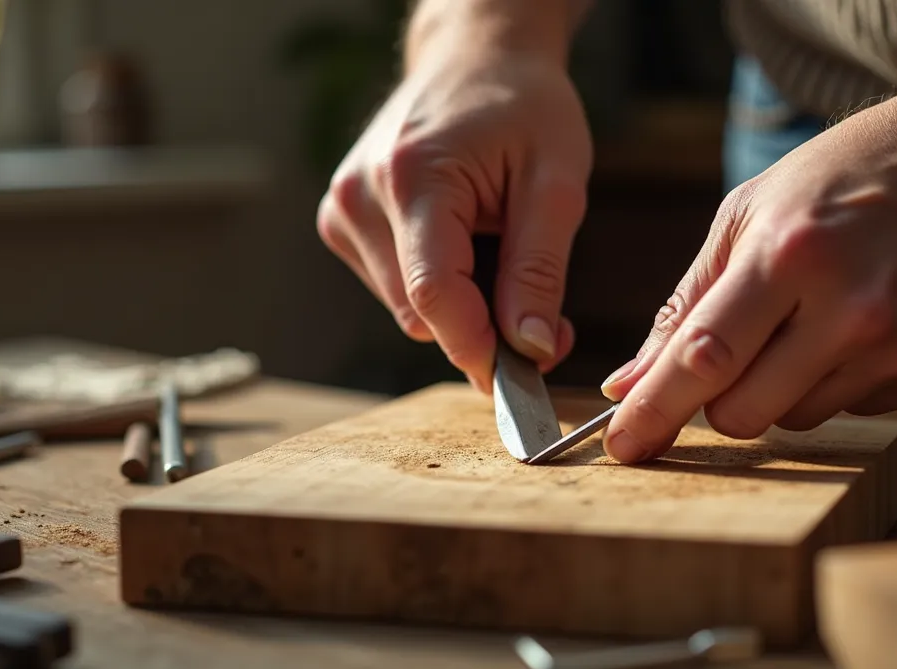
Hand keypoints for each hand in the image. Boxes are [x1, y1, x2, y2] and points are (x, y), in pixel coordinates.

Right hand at [317, 50, 590, 390]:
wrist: (475, 57)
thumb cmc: (523, 107)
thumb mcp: (555, 183)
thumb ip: (539, 271)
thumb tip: (529, 350)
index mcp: (414, 177)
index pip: (434, 294)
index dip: (478, 350)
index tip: (524, 382)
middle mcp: (361, 196)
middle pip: (420, 311)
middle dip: (483, 329)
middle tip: (544, 315)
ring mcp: (343, 208)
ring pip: (408, 309)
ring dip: (462, 306)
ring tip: (501, 251)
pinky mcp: (341, 221)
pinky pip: (395, 288)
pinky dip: (437, 286)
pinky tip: (463, 241)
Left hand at [598, 90, 896, 462]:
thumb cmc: (847, 176)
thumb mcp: (751, 211)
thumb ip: (687, 302)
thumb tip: (627, 383)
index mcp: (792, 253)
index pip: (703, 357)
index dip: (653, 410)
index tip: (620, 446)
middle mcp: (854, 308)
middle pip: (745, 414)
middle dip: (718, 402)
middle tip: (731, 357)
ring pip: (800, 419)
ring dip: (786, 385)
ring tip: (820, 313)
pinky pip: (860, 410)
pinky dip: (844, 379)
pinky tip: (871, 320)